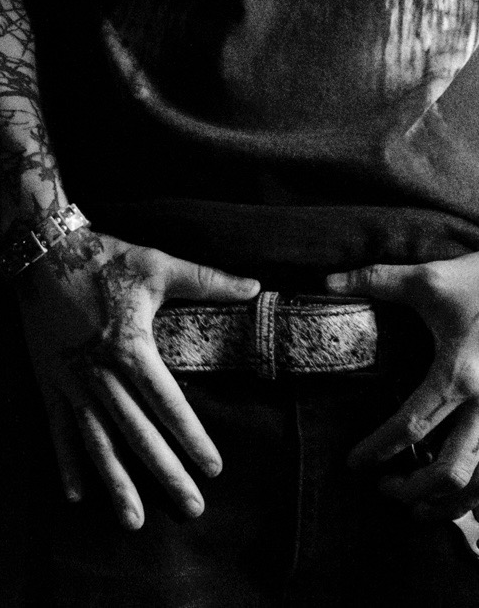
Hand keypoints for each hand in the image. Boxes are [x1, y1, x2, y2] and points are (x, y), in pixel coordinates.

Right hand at [17, 232, 259, 529]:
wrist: (41, 250)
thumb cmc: (103, 257)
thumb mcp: (157, 264)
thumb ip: (207, 280)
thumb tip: (256, 287)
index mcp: (130, 346)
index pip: (167, 402)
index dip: (191, 436)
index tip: (214, 469)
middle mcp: (100, 372)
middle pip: (137, 431)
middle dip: (165, 472)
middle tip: (192, 508)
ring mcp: (71, 380)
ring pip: (97, 440)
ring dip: (115, 482)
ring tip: (134, 521)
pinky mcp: (48, 380)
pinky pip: (57, 427)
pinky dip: (65, 461)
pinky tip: (76, 495)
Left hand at [326, 251, 478, 519]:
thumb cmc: (477, 283)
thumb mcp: (426, 279)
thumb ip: (373, 280)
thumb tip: (322, 281)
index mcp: (458, 375)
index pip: (411, 426)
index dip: (378, 448)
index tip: (354, 463)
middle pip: (450, 471)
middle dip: (413, 490)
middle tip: (384, 488)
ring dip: (451, 503)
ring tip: (419, 506)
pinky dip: (478, 494)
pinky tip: (460, 495)